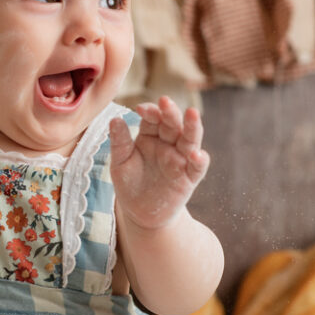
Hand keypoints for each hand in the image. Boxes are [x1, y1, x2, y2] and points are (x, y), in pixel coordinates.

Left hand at [109, 96, 209, 229]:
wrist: (140, 213)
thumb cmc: (130, 184)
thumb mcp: (120, 162)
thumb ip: (120, 142)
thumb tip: (115, 119)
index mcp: (150, 136)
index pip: (153, 118)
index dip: (150, 111)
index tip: (141, 109)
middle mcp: (167, 144)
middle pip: (172, 124)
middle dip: (170, 112)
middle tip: (165, 101)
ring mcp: (180, 159)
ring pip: (189, 139)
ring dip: (192, 126)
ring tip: (192, 114)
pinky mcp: (189, 177)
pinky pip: (197, 167)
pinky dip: (200, 159)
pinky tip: (196, 154)